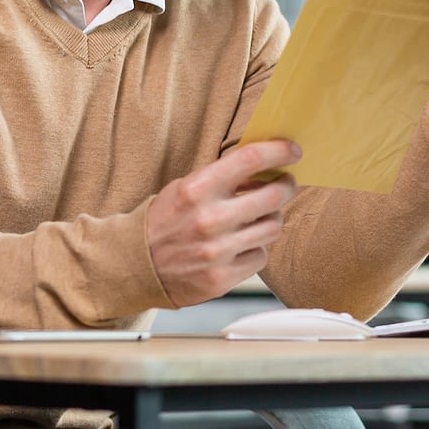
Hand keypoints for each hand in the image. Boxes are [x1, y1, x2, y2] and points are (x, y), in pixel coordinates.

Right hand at [147, 140, 300, 305]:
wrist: (135, 264)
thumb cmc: (163, 221)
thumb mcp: (185, 187)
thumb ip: (222, 177)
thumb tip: (267, 165)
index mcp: (197, 189)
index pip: (250, 159)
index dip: (279, 151)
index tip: (293, 151)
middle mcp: (209, 219)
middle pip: (273, 195)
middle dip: (286, 186)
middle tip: (285, 184)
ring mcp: (217, 251)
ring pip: (273, 227)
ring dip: (270, 219)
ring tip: (257, 217)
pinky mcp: (222, 278)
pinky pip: (261, 256)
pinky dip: (255, 248)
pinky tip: (240, 245)